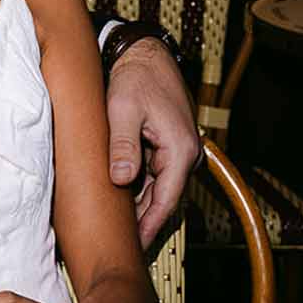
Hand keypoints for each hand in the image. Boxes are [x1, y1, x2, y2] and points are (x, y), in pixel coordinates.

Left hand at [106, 38, 200, 248]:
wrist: (144, 54)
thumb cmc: (135, 78)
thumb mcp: (122, 110)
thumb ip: (122, 145)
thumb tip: (121, 179)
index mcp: (180, 149)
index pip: (166, 200)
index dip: (150, 226)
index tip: (135, 247)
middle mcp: (185, 154)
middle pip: (163, 198)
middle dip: (143, 221)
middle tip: (120, 245)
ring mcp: (179, 150)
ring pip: (158, 188)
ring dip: (139, 205)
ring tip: (117, 228)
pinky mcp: (168, 145)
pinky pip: (155, 174)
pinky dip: (139, 187)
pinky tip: (120, 199)